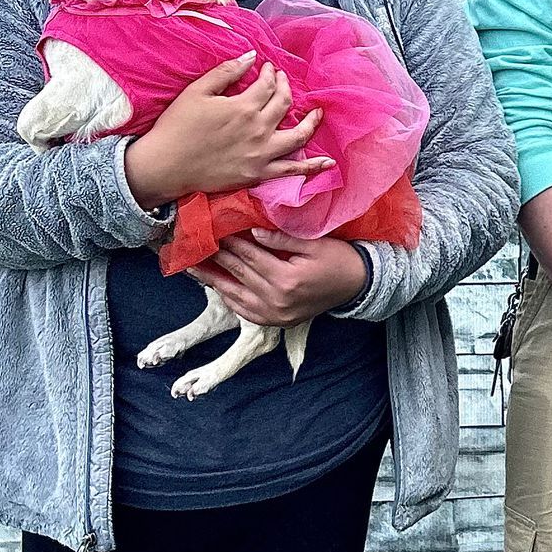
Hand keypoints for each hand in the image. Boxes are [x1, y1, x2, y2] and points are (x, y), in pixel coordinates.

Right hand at [124, 53, 331, 207]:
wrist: (166, 165)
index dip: (271, 73)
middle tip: (284, 82)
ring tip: (318, 113)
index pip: (269, 85)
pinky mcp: (259, 174)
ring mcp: (262, 154)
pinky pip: (292, 171)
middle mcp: (259, 129)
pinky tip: (329, 163)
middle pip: (285, 104)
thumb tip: (251, 56)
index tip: (269, 69)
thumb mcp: (197, 91)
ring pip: (298, 135)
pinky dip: (313, 167)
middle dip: (287, 88)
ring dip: (311, 122)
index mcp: (244, 106)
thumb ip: (226, 72)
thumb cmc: (177, 126)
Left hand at [191, 230, 368, 327]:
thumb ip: (281, 239)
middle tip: (195, 245)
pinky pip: (246, 312)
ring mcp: (277, 315)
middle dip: (216, 257)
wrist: (357, 285)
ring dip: (213, 280)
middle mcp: (278, 300)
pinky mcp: (278, 322)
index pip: (249, 256)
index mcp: (287, 279)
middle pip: (239, 273)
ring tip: (193, 268)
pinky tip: (217, 287)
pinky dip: (230, 299)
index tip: (213, 229)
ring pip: (236, 295)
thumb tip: (251, 232)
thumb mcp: (313, 243)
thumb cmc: (338, 259)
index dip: (230, 241)